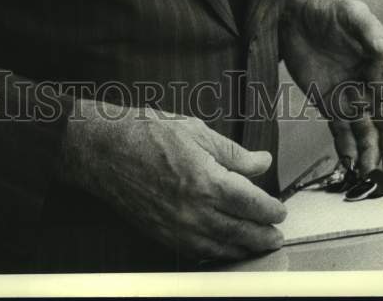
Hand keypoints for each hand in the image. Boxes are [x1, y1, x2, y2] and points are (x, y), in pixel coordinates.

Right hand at [60, 98, 286, 263]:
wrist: (103, 150)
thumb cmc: (144, 134)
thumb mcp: (194, 130)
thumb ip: (232, 152)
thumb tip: (261, 161)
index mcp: (206, 180)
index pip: (252, 204)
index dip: (271, 209)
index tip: (279, 209)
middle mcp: (195, 210)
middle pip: (242, 232)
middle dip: (264, 234)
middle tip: (277, 234)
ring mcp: (178, 227)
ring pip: (223, 248)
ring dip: (245, 248)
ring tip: (259, 244)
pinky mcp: (164, 235)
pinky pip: (200, 252)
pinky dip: (219, 253)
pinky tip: (226, 248)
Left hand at [280, 0, 382, 173]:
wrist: (291, 13)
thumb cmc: (327, 8)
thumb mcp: (351, 13)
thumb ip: (369, 31)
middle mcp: (371, 84)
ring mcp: (350, 96)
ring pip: (366, 130)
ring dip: (371, 152)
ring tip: (372, 173)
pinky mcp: (329, 103)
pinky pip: (341, 130)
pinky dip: (346, 148)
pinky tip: (350, 164)